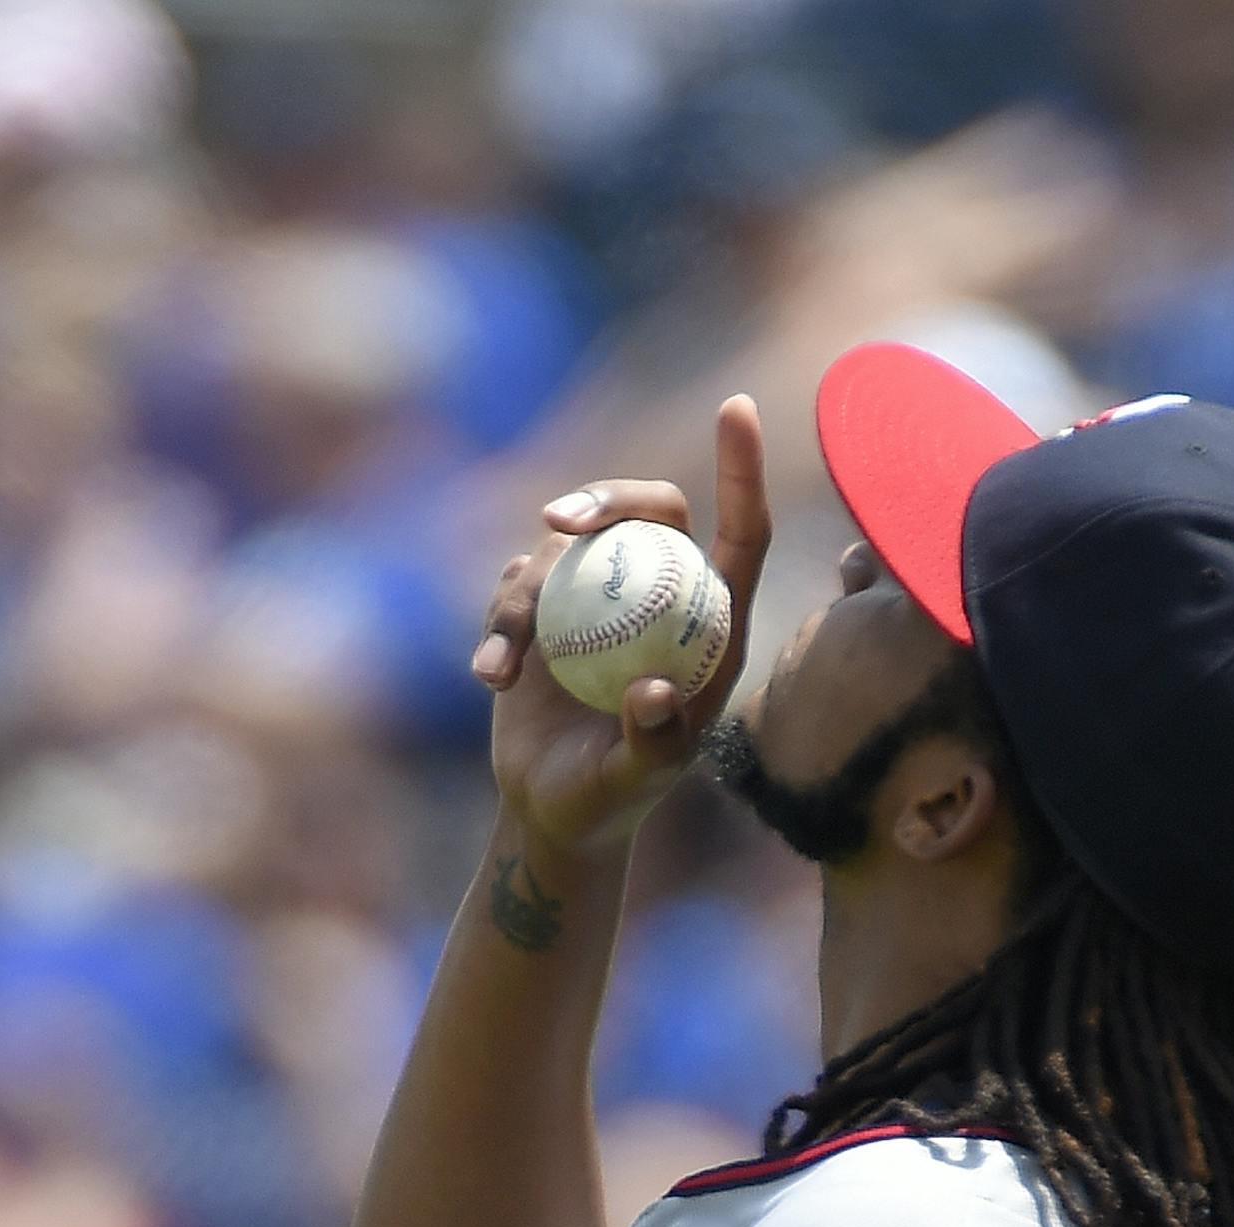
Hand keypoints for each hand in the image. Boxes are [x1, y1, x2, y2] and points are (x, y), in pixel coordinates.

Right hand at [472, 396, 771, 857]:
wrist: (553, 812)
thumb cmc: (611, 801)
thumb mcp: (634, 781)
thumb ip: (652, 742)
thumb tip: (655, 692)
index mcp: (712, 628)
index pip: (744, 535)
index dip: (744, 470)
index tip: (737, 407)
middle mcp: (663, 599)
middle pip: (651, 511)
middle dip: (608, 497)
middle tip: (559, 521)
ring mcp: (604, 600)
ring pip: (572, 546)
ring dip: (528, 593)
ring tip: (506, 665)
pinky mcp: (549, 612)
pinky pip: (519, 583)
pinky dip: (500, 622)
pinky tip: (490, 676)